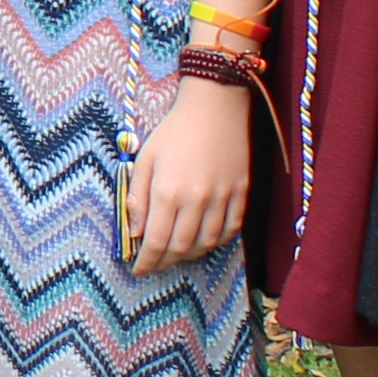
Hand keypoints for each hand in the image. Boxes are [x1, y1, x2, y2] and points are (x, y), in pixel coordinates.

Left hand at [119, 82, 250, 276]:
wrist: (215, 106)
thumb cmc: (174, 131)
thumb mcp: (145, 159)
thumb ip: (138, 198)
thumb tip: (136, 233)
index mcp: (168, 191)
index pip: (156, 241)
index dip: (147, 261)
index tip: (139, 270)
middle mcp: (197, 199)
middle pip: (181, 247)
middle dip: (166, 262)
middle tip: (156, 263)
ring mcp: (223, 197)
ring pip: (207, 243)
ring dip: (190, 255)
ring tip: (177, 254)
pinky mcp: (241, 192)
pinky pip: (232, 229)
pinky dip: (217, 241)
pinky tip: (205, 240)